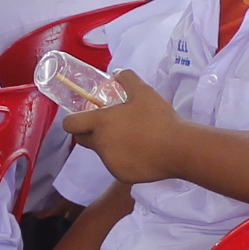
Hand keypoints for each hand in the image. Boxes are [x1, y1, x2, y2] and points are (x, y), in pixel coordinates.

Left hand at [61, 70, 179, 182]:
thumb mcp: (143, 91)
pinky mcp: (121, 175)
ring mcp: (109, 162)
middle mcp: (100, 144)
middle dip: (90, 132)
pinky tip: (141, 153)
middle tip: (110, 126)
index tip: (85, 117)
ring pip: (102, 153)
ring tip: (133, 139)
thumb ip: (127, 79)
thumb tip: (117, 73)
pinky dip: (124, 160)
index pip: (70, 124)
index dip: (73, 120)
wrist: (178, 149)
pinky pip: (116, 165)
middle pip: (83, 139)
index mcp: (101, 123)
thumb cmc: (158, 118)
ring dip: (110, 146)